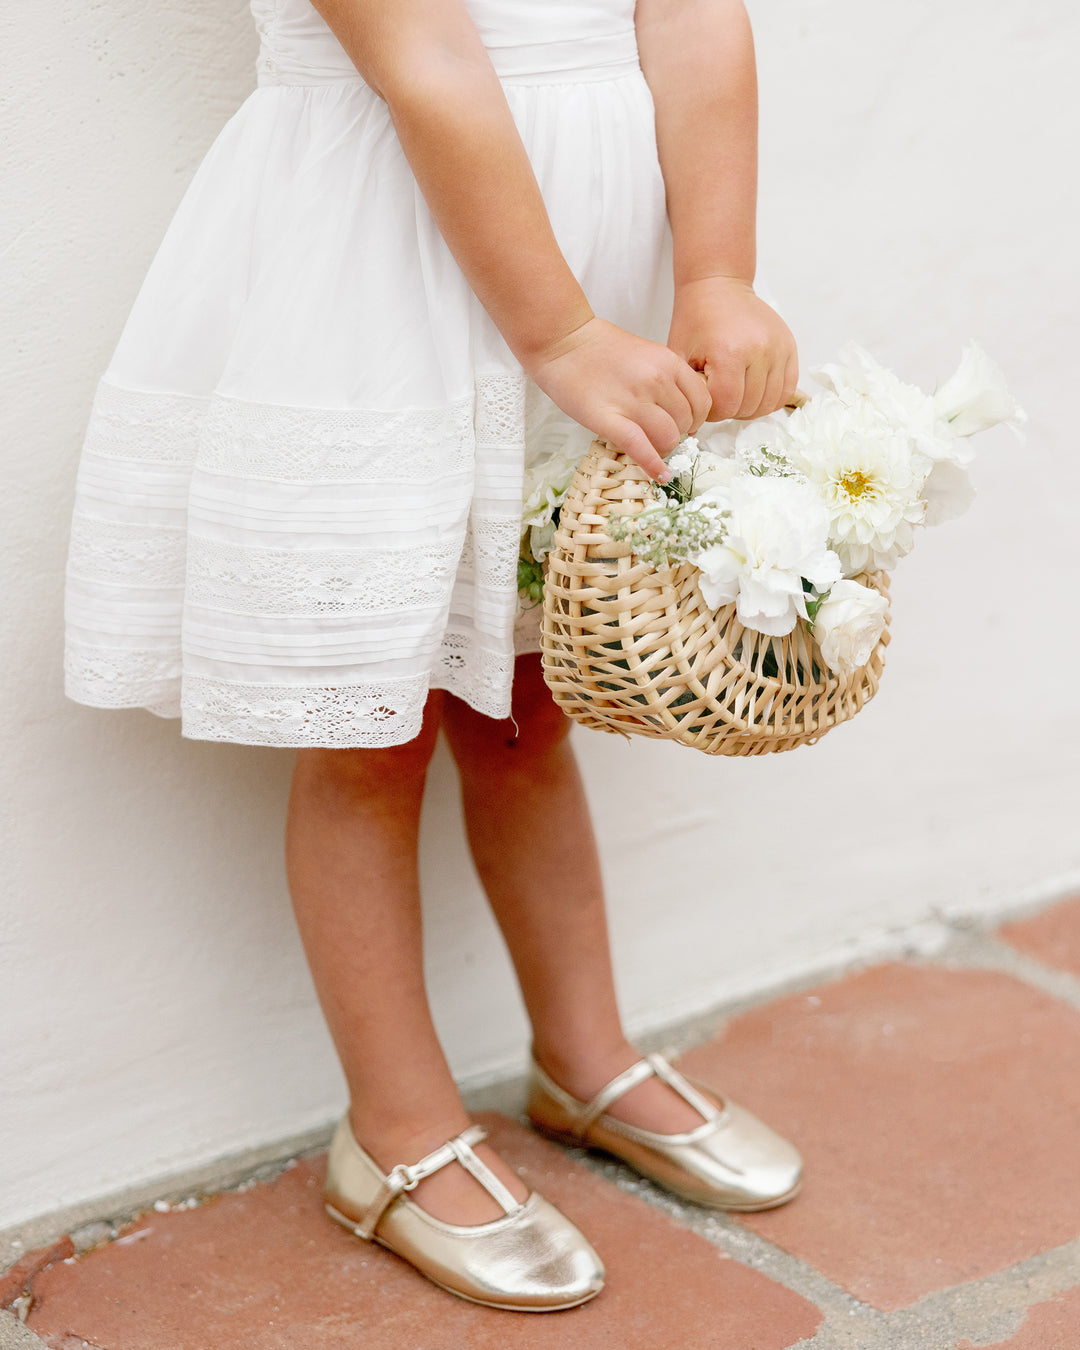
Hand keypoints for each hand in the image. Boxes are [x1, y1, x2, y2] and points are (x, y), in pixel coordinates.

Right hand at [523, 316, 712, 481]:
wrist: (563, 342)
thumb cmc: (600, 348)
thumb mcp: (647, 353)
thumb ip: (666, 378)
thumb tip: (679, 412)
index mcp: (668, 362)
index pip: (702, 402)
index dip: (696, 419)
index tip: (686, 425)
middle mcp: (656, 380)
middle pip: (685, 423)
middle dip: (677, 435)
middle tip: (662, 436)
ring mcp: (633, 400)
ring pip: (668, 438)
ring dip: (663, 449)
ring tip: (653, 448)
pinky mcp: (609, 419)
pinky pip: (640, 448)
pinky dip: (653, 466)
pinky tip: (659, 475)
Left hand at [667, 276, 798, 421]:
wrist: (718, 286)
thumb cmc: (696, 319)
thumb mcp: (680, 355)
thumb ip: (688, 390)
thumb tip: (692, 426)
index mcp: (729, 352)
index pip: (726, 406)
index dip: (712, 411)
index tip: (705, 398)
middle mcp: (759, 350)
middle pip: (749, 407)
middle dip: (730, 409)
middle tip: (719, 395)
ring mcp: (778, 349)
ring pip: (770, 403)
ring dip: (751, 407)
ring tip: (736, 393)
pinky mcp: (789, 347)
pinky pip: (787, 389)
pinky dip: (771, 398)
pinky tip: (754, 391)